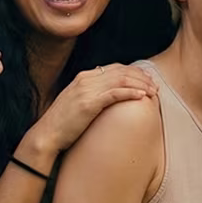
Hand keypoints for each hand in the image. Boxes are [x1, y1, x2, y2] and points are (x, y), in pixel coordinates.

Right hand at [30, 64, 158, 157]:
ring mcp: (87, 90)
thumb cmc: (63, 123)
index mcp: (84, 76)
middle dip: (141, 78)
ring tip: (153, 92)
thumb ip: (92, 93)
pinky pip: (115, 93)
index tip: (147, 79)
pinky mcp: (88, 103)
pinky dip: (131, 93)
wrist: (46, 135)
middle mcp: (86, 79)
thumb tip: (111, 94)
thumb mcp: (78, 101)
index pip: (115, 68)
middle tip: (155, 86)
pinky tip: (142, 97)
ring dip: (140, 85)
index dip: (134, 72)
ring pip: (121, 80)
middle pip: (121, 72)